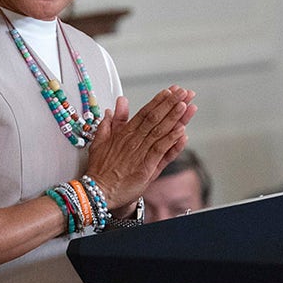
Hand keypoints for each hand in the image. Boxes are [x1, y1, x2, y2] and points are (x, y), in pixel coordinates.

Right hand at [85, 85, 196, 211]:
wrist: (97, 191)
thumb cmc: (100, 169)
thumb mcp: (100, 141)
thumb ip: (111, 123)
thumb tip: (114, 107)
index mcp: (124, 134)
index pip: (144, 112)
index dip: (158, 101)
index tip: (169, 91)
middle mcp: (133, 141)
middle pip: (155, 118)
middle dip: (171, 104)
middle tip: (184, 92)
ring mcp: (140, 154)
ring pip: (160, 131)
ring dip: (174, 118)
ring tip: (186, 105)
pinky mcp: (146, 168)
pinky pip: (161, 151)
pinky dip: (172, 141)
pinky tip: (182, 131)